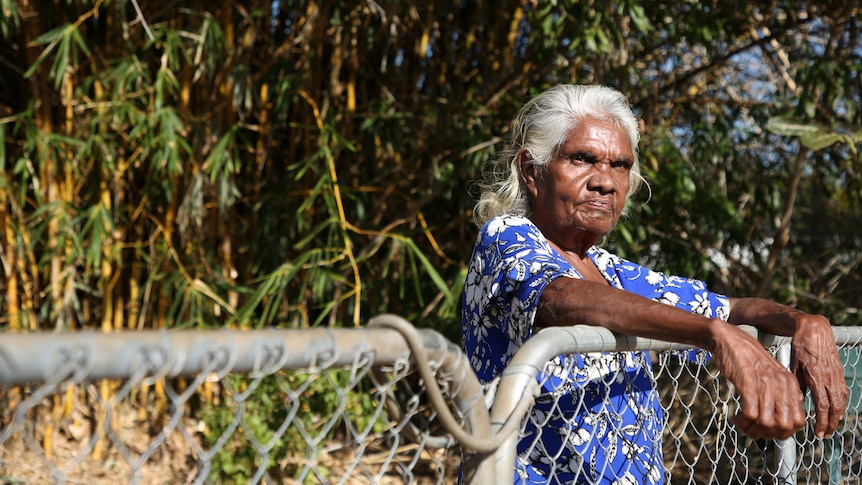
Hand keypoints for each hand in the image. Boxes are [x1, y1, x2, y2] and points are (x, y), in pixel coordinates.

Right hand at [711, 322, 805, 439]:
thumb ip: (782, 394)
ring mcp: (765, 385)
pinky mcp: (748, 384)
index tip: (769, 431)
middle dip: (768, 434)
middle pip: (784, 426)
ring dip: (752, 430)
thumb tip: (786, 419)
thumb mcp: (772, 375)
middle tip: (754, 430)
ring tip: (742, 425)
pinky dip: (742, 422)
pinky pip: (750, 414)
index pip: (799, 421)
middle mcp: (781, 386)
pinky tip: (735, 418)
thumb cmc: (747, 360)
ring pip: (766, 423)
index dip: (785, 432)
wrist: (730, 340)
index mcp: (790, 385)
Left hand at [791, 313, 848, 437]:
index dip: (822, 421)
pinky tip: (837, 410)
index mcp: (817, 377)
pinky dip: (841, 404)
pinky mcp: (839, 372)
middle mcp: (830, 378)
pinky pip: (843, 392)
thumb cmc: (800, 346)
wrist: (815, 330)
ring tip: (832, 426)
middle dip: (832, 423)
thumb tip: (798, 402)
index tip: (818, 432)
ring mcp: (836, 375)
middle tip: (826, 434)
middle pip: (835, 407)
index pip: (823, 406)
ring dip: (838, 416)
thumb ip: (797, 384)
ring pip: (842, 401)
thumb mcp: (793, 365)